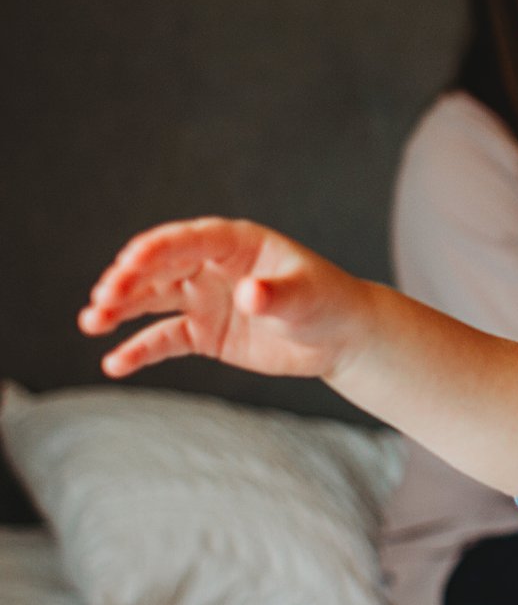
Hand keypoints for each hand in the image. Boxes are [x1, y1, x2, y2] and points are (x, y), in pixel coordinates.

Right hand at [79, 217, 367, 380]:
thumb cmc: (328, 303)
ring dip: (120, 308)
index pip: (188, 239)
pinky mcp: (204, 331)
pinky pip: (164, 339)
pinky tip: (114, 364)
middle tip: (102, 298)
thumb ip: (276, 296)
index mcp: (237, 243)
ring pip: (152, 300)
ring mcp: (204, 298)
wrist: (340, 337)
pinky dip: (139, 350)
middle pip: (160, 268)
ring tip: (91, 321)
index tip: (129, 262)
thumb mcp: (306, 298)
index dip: (158, 249)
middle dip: (128, 280)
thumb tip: (249, 294)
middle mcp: (212, 266)